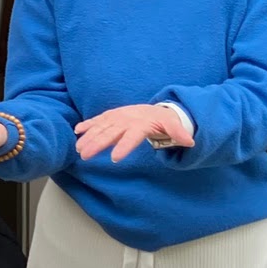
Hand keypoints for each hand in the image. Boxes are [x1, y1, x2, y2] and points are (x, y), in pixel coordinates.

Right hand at [73, 104, 192, 162]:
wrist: (154, 109)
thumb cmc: (163, 121)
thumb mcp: (173, 125)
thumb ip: (179, 133)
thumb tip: (190, 141)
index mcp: (140, 124)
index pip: (131, 136)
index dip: (123, 146)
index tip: (114, 158)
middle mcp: (126, 119)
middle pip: (110, 132)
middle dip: (97, 144)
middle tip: (86, 155)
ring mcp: (117, 117)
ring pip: (100, 127)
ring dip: (88, 137)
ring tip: (78, 149)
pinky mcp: (111, 116)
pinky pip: (97, 120)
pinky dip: (87, 124)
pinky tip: (77, 132)